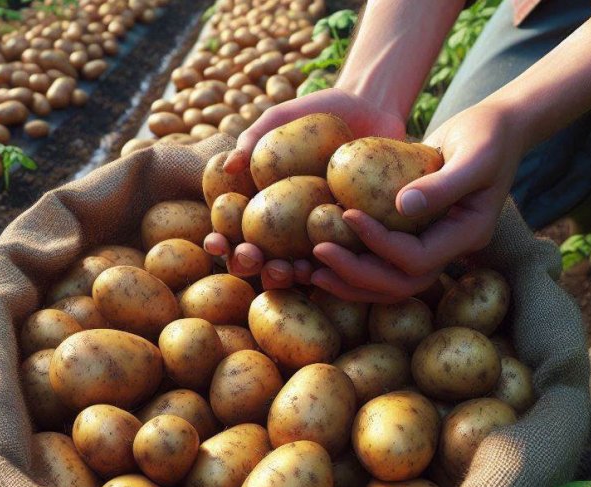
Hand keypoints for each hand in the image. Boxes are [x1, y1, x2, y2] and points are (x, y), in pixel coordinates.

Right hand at [205, 87, 406, 289]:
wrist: (373, 108)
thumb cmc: (320, 111)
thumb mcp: (283, 118)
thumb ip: (254, 137)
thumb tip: (228, 166)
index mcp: (264, 202)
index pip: (234, 229)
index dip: (221, 240)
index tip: (216, 243)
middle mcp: (288, 225)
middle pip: (262, 255)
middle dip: (251, 264)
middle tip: (251, 260)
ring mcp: (320, 233)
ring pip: (298, 265)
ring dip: (289, 274)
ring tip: (289, 271)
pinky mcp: (355, 234)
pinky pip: (342, 256)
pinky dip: (334, 267)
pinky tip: (329, 267)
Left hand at [311, 102, 523, 301]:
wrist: (493, 132)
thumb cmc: (487, 135)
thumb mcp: (474, 154)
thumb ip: (443, 183)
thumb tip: (402, 206)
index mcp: (467, 235)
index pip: (417, 258)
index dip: (380, 243)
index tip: (348, 215)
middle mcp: (449, 250)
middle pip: (400, 283)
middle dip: (357, 273)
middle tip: (318, 254)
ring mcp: (433, 247)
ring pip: (389, 283)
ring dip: (349, 280)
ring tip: (311, 269)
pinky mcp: (415, 238)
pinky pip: (383, 264)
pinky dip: (353, 266)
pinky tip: (322, 255)